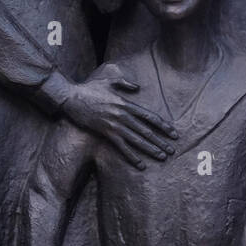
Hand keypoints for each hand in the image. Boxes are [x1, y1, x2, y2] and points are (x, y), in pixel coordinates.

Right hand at [62, 66, 177, 168]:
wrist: (72, 97)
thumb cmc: (90, 88)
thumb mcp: (109, 81)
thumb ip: (125, 83)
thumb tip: (137, 87)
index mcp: (126, 104)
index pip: (150, 116)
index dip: (163, 125)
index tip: (173, 133)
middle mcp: (123, 115)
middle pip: (146, 130)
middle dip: (161, 141)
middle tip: (172, 150)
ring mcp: (115, 125)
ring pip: (137, 140)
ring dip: (150, 149)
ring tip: (162, 157)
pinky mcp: (105, 132)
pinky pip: (121, 147)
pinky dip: (132, 156)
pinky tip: (140, 164)